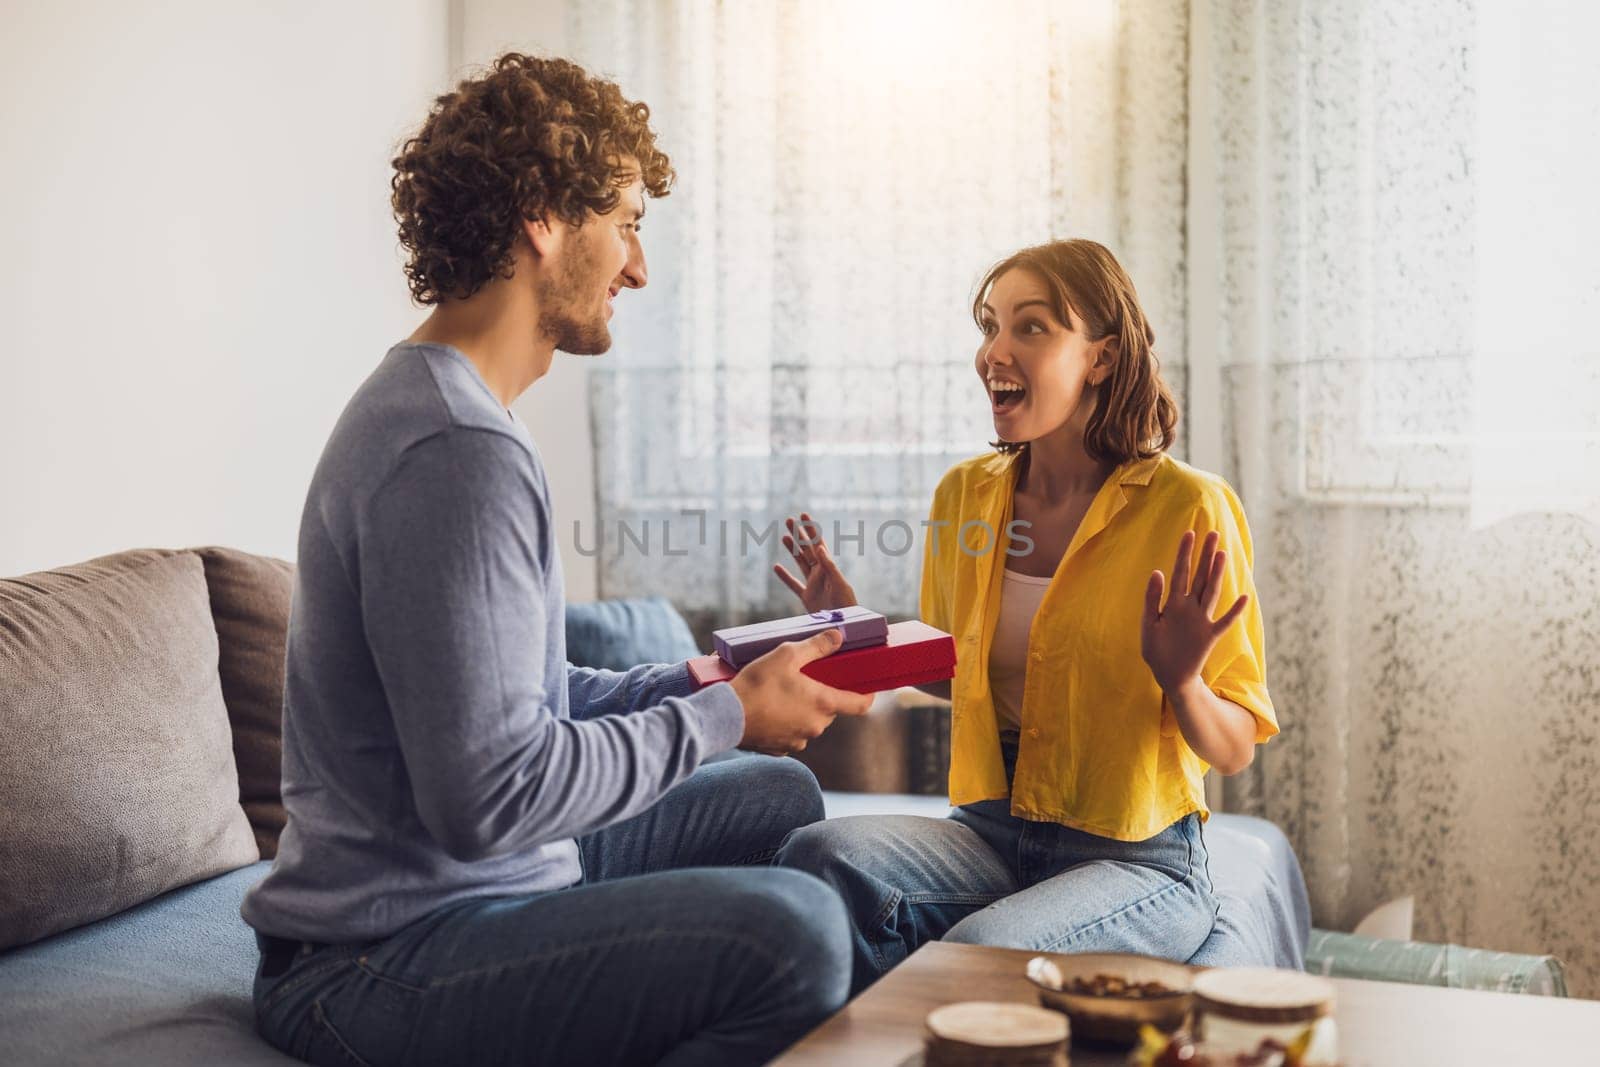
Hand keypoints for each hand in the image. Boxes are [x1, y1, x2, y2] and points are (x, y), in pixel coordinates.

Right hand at [731, 628, 872, 754]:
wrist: (725, 716)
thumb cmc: (758, 683)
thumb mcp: (787, 655)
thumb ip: (816, 646)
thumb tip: (838, 637)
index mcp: (823, 704)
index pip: (860, 704)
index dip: (867, 695)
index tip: (867, 687)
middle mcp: (816, 726)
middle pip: (830, 710)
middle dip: (821, 694)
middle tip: (805, 679)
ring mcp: (798, 740)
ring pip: (809, 721)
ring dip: (801, 708)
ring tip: (781, 692)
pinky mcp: (780, 748)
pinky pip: (790, 733)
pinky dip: (784, 722)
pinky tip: (769, 710)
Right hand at [773, 512, 858, 612]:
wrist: (844, 624)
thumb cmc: (847, 605)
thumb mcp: (839, 583)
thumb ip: (830, 566)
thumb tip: (819, 548)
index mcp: (828, 567)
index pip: (817, 543)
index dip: (810, 529)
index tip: (803, 515)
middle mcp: (820, 573)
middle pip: (806, 549)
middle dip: (798, 534)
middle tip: (789, 520)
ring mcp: (813, 584)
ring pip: (799, 562)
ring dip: (792, 550)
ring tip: (784, 537)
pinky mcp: (807, 597)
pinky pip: (793, 584)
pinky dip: (784, 577)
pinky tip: (776, 567)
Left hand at [1140, 530, 1249, 695]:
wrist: (1169, 676)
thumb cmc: (1156, 650)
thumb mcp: (1149, 623)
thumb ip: (1152, 599)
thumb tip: (1157, 571)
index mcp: (1173, 603)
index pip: (1180, 573)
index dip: (1184, 553)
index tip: (1189, 533)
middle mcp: (1190, 608)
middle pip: (1200, 576)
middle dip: (1205, 555)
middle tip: (1213, 533)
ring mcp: (1202, 620)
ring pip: (1212, 592)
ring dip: (1217, 574)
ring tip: (1222, 554)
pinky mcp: (1210, 636)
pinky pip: (1224, 622)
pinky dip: (1234, 611)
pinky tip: (1245, 597)